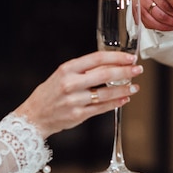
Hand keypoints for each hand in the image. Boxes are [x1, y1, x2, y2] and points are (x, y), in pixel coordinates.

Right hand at [14, 51, 142, 138]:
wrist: (34, 116)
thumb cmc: (49, 94)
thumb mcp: (62, 75)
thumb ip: (83, 70)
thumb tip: (109, 65)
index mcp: (67, 69)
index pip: (97, 59)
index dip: (116, 57)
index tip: (129, 58)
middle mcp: (71, 83)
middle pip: (105, 74)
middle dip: (125, 71)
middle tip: (138, 70)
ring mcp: (75, 100)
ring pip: (106, 93)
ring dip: (123, 89)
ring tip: (134, 86)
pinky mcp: (78, 115)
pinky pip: (102, 108)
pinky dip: (115, 103)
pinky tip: (124, 99)